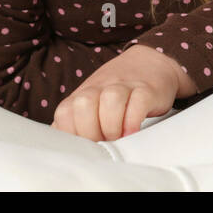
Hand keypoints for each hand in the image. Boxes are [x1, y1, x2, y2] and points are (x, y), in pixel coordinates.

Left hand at [50, 44, 189, 141]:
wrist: (149, 62)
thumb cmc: (116, 93)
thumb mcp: (93, 104)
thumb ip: (76, 123)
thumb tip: (66, 150)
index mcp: (82, 94)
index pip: (64, 114)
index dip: (73, 135)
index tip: (86, 146)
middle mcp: (100, 87)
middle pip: (83, 106)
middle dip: (92, 132)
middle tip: (104, 142)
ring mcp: (123, 86)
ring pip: (109, 101)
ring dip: (112, 127)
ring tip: (119, 137)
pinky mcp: (146, 90)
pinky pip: (137, 103)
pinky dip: (132, 121)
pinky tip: (132, 131)